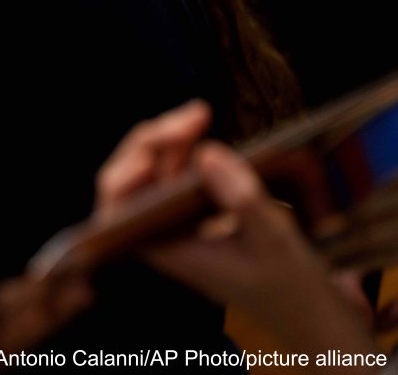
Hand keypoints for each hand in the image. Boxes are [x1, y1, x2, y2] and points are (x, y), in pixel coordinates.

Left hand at [95, 101, 378, 360]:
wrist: (303, 307)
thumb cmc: (287, 283)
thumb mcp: (274, 241)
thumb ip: (241, 199)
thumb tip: (207, 152)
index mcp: (166, 249)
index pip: (118, 206)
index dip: (127, 172)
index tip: (159, 145)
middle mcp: (160, 234)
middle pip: (130, 176)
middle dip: (154, 140)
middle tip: (198, 114)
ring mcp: (171, 220)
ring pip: (149, 168)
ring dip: (169, 139)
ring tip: (200, 115)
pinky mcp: (187, 209)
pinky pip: (170, 171)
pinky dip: (182, 149)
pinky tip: (200, 130)